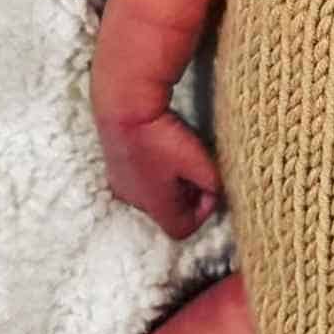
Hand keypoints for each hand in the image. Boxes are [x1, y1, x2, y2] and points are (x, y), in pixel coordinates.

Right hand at [93, 75, 221, 239]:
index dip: (203, 212)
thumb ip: (212, 182)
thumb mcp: (197, 161)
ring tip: (184, 156)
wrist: (125, 104)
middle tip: (200, 170)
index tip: (212, 188)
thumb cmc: (161, 135)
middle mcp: (135, 200)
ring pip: (155, 194)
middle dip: (189, 195)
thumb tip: (217, 190)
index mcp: (155, 205)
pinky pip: (142, 178)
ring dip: (173, 182)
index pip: (182, 229)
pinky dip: (157, 170)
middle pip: (169, 211)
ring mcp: (121, 182)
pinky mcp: (116, 164)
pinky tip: (165, 146)